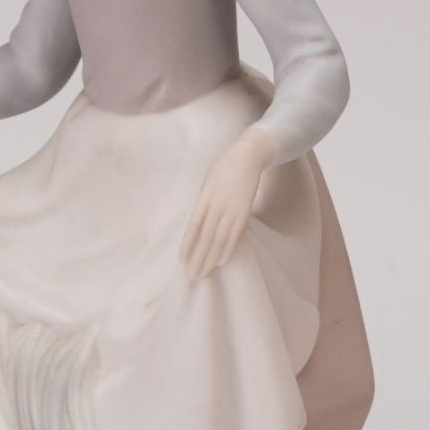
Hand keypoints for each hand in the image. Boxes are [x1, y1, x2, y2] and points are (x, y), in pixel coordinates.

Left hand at [180, 126, 276, 278]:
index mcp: (204, 197)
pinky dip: (227, 248)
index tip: (182, 260)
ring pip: (218, 238)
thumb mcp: (208, 182)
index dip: (188, 244)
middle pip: (205, 236)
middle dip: (198, 257)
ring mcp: (231, 209)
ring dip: (210, 257)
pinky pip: (235, 233)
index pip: (194, 226)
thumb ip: (204, 201)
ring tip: (203, 272)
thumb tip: (199, 222)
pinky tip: (221, 261)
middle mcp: (216, 205)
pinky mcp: (244, 210)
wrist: (248, 154)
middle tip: (191, 275)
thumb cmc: (225, 167)